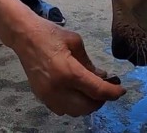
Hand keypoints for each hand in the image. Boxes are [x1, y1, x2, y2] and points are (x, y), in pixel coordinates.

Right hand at [11, 17, 126, 115]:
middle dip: (101, 100)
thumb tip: (101, 76)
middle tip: (107, 88)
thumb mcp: (76, 42)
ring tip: (92, 91)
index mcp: (69, 72)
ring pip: (75, 112)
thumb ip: (89, 63)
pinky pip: (62, 110)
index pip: (97, 90)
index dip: (113, 93)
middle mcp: (58, 88)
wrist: (24, 37)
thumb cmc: (51, 34)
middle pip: (87, 107)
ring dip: (88, 104)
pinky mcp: (41, 97)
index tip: (121, 90)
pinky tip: (77, 93)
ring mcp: (48, 95)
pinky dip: (74, 106)